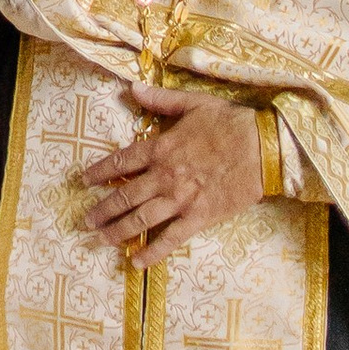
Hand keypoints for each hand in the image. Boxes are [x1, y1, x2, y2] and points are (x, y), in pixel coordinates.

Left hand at [78, 84, 264, 266]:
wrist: (263, 148)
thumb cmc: (230, 123)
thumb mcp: (192, 103)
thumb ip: (160, 100)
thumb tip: (133, 88)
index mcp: (161, 148)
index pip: (121, 162)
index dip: (100, 172)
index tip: (85, 181)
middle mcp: (164, 176)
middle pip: (125, 195)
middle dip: (102, 209)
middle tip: (85, 221)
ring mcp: (180, 199)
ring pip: (141, 219)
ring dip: (118, 230)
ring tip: (101, 239)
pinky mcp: (199, 217)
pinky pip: (171, 238)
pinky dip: (153, 251)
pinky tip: (137, 262)